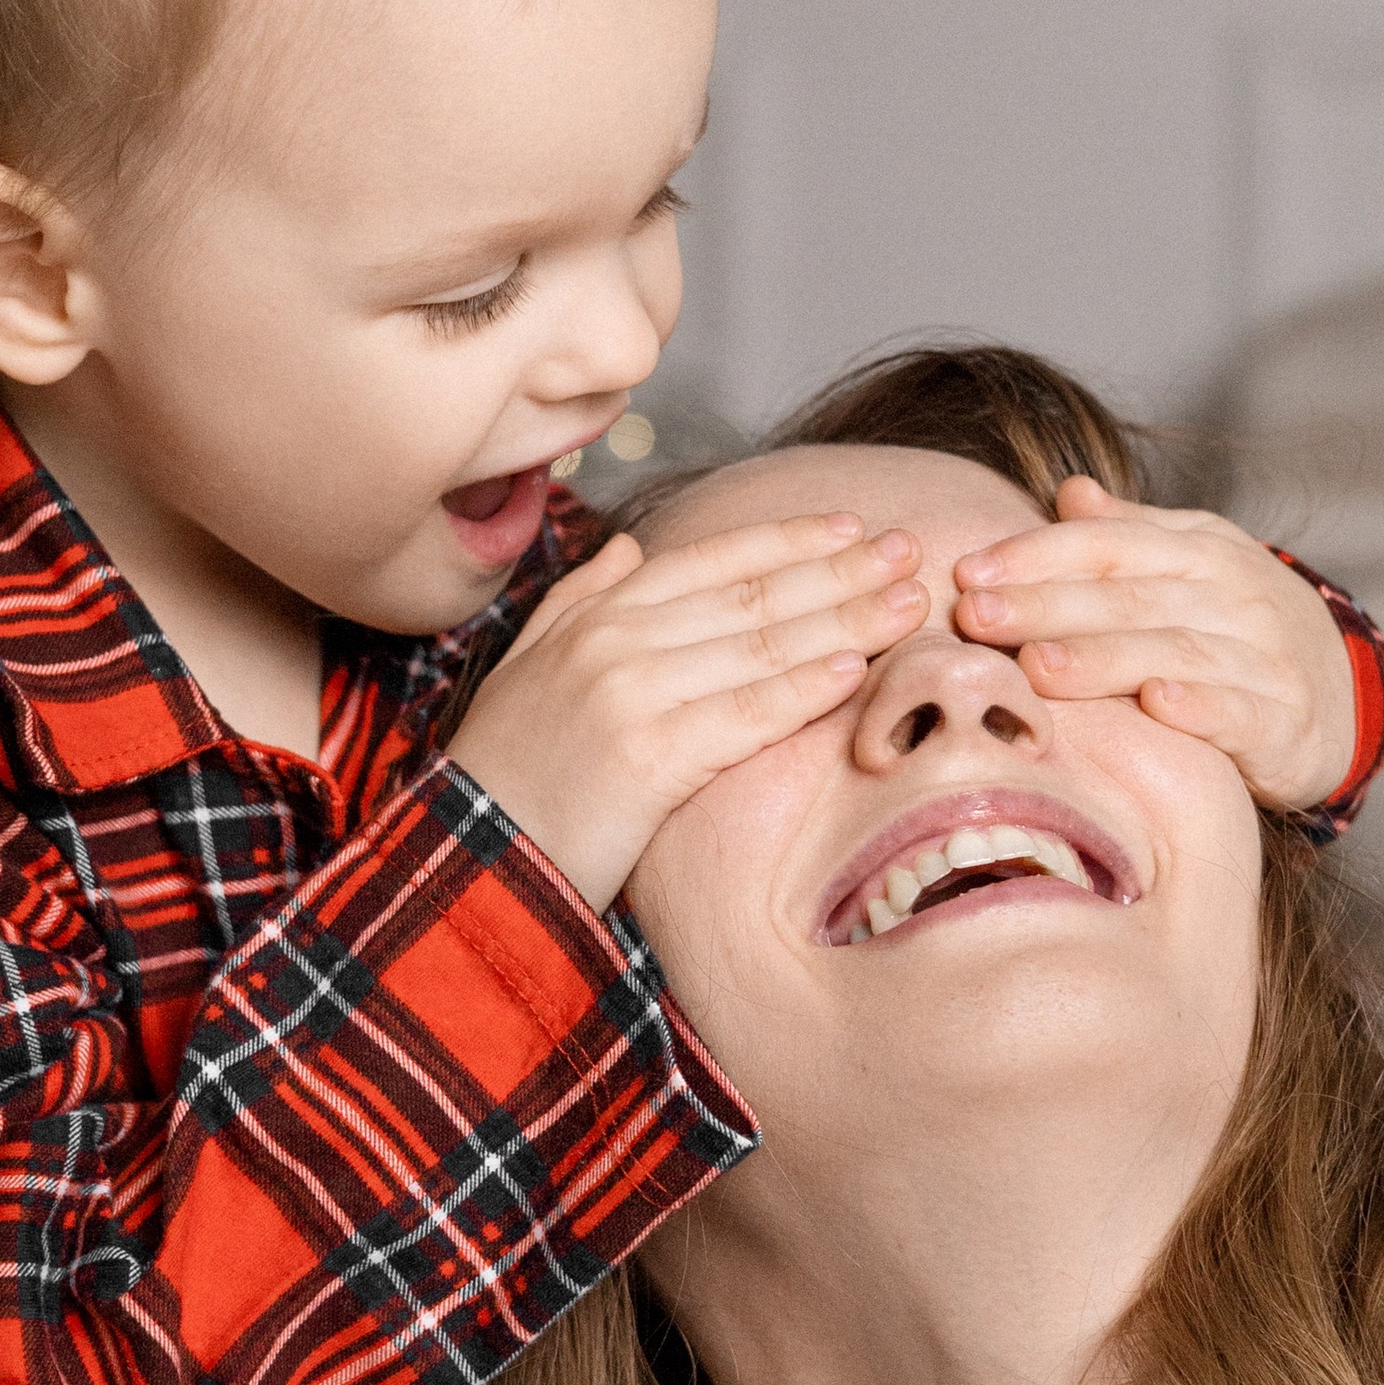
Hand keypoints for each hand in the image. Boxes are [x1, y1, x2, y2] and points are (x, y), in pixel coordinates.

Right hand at [448, 515, 926, 908]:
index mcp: (594, 615)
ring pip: (760, 646)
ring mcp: (630, 694)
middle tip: (911, 550)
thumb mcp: (527, 670)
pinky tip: (855, 671)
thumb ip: (576, 601)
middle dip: (839, 571)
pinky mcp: (647, 757)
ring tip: (907, 603)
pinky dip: (803, 689)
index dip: (787, 540)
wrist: (472, 858)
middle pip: (751, 595)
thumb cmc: (508, 773)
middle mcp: (614, 640)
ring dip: (844, 620)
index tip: (851, 526)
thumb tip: (626, 547)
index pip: (711, 560)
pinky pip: (743, 714)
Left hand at [951, 476, 1357, 812]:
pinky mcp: (1286, 721)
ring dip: (1103, 660)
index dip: (1037, 555)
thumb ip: (1129, 534)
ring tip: (1036, 668)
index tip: (968, 571)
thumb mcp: (1193, 565)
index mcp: (1198, 549)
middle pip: (1127, 598)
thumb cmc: (1238, 626)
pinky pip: (1240, 712)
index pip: (1108, 544)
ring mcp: (1263, 656)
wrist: (1343, 693)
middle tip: (975, 616)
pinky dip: (1201, 707)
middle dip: (1046, 605)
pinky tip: (1156, 704)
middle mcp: (1232, 594)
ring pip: (1174, 651)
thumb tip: (1067, 491)